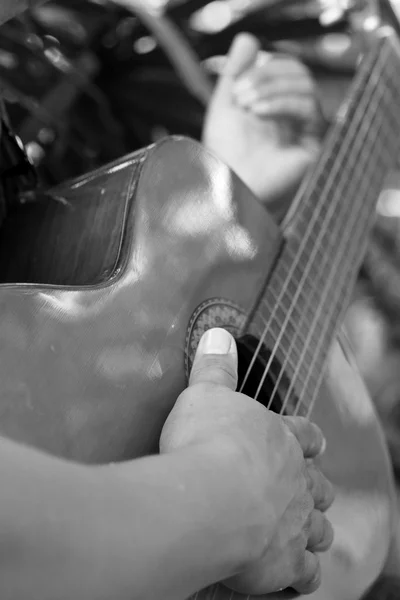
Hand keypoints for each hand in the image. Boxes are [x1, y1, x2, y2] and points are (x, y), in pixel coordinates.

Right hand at [160, 328, 334, 594]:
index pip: (305, 435)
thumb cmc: (205, 440)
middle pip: (319, 486)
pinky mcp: (285, 561)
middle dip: (316, 489)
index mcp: (281, 439)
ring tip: (307, 533)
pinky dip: (303, 573)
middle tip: (310, 491)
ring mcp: (296, 522)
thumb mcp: (205, 393)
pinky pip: (306, 573)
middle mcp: (297, 481)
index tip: (311, 442)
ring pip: (320, 528)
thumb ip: (215, 366)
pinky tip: (295, 574)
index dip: (308, 439)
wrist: (208, 497)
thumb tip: (217, 332)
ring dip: (315, 530)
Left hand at [203, 34, 323, 219]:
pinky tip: (259, 111)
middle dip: (267, 76)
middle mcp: (293, 119)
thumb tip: (248, 40)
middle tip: (240, 94)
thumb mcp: (225, 105)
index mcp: (275, 106)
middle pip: (298, 73)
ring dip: (273, 87)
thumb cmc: (223, 153)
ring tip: (247, 105)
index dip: (263, 69)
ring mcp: (305, 132)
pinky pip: (310, 107)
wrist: (227, 185)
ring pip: (306, 86)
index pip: (285, 70)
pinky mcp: (314, 146)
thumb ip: (235, 72)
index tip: (237, 87)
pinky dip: (282, 101)